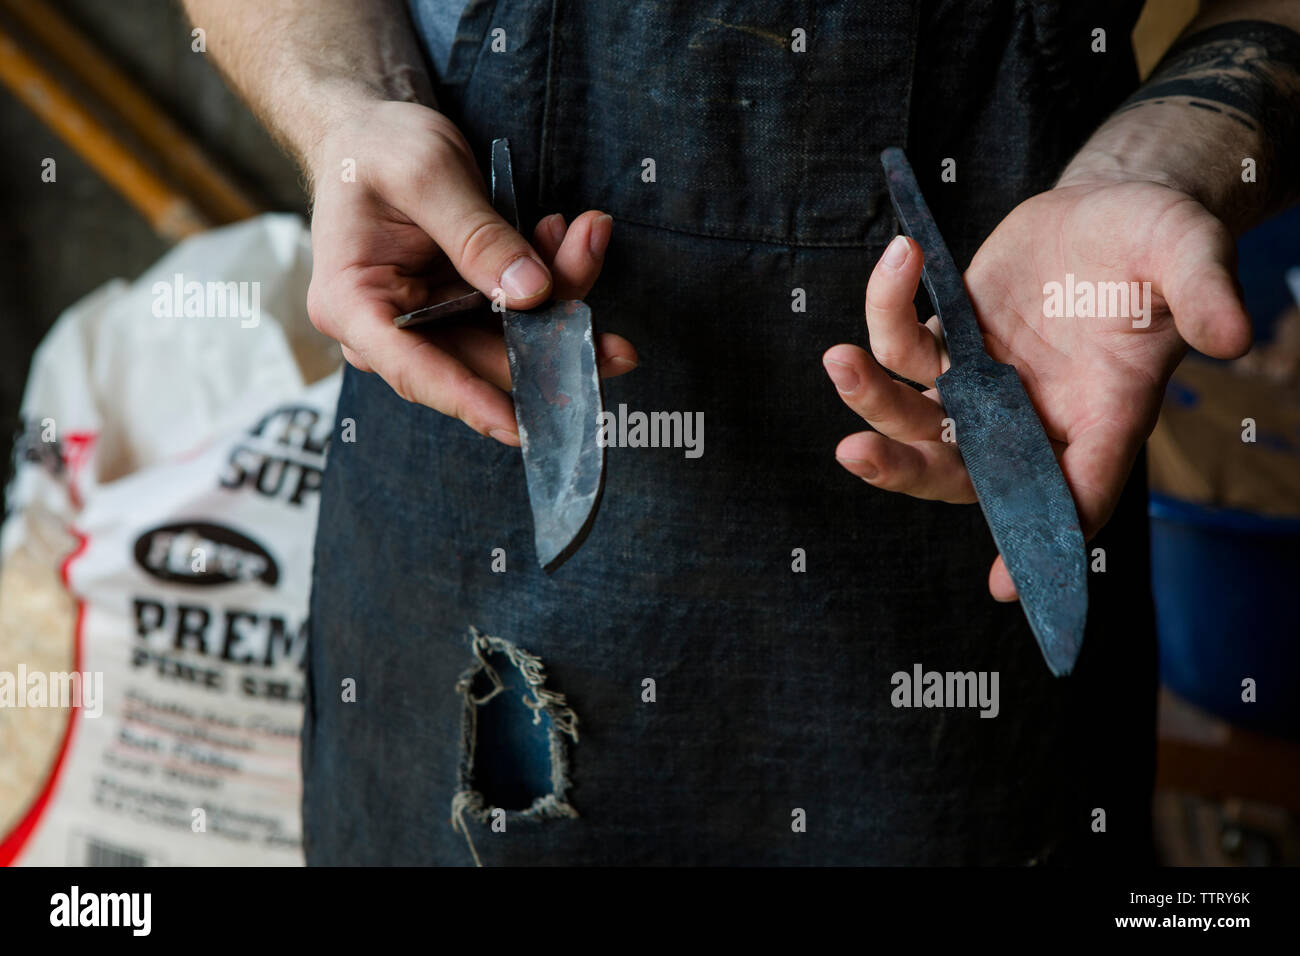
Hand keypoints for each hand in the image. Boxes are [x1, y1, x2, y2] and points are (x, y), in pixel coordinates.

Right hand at [306, 101, 636, 444]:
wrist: (372, 130)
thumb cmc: (379, 147)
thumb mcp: (424, 172)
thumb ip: (476, 234)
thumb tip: (531, 293)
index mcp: (352, 304)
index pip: (413, 369)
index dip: (470, 401)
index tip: (520, 426)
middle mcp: (390, 329)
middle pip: (479, 360)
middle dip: (552, 341)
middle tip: (618, 345)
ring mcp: (431, 322)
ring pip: (510, 337)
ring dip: (563, 296)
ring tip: (589, 237)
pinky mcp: (463, 308)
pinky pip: (519, 311)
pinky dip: (554, 276)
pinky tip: (571, 237)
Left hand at [823, 180, 1250, 600]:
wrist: (1109, 209)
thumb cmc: (1157, 244)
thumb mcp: (1190, 252)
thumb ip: (1206, 293)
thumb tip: (1234, 335)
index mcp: (1101, 418)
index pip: (1075, 494)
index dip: (1041, 546)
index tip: (1007, 586)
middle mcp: (1033, 417)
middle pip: (960, 471)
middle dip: (904, 471)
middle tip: (855, 454)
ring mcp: (983, 385)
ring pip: (914, 417)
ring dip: (870, 398)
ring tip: (838, 359)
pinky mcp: (950, 342)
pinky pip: (903, 347)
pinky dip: (887, 310)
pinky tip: (899, 257)